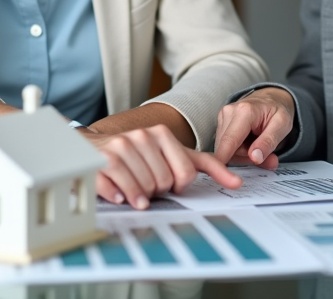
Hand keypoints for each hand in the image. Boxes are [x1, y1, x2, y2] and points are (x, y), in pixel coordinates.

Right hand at [83, 124, 242, 209]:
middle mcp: (141, 137)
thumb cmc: (138, 154)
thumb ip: (207, 165)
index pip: (184, 174)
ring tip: (133, 188)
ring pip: (143, 190)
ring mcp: (120, 147)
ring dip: (139, 197)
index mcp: (161, 134)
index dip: (177, 185)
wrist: (95, 146)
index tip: (169, 182)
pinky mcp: (102, 161)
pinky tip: (119, 196)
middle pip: (163, 184)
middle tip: (146, 184)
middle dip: (156, 191)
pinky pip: (118, 190)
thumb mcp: (174, 154)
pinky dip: (121, 198)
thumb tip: (237, 182)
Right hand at [213, 87, 294, 167]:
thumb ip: (269, 142)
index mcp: (244, 111)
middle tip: (268, 158)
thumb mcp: (282, 125)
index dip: (223, 160)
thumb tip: (254, 158)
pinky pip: (226, 145)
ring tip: (260, 147)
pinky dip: (238, 149)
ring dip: (243, 154)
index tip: (220, 175)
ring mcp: (223, 117)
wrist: (272, 98)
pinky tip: (250, 143)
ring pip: (225, 149)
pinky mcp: (221, 122)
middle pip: (228, 148)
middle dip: (246, 158)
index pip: (230, 141)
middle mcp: (228, 112)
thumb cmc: (278, 110)